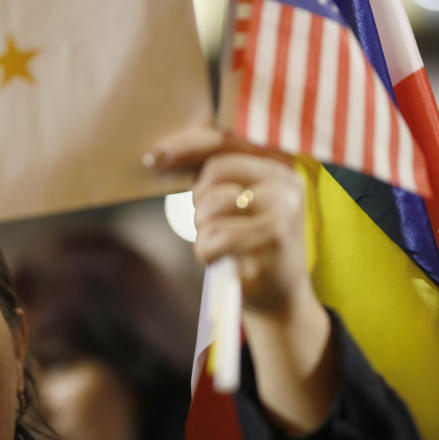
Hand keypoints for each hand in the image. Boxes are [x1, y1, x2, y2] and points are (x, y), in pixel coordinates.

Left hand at [146, 125, 309, 315]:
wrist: (281, 297)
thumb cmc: (248, 245)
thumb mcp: (237, 203)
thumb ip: (213, 176)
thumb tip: (158, 155)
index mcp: (278, 165)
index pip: (224, 141)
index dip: (185, 146)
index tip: (152, 159)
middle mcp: (286, 181)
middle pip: (215, 171)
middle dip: (200, 201)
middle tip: (210, 224)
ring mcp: (283, 208)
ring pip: (211, 206)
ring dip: (203, 231)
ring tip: (221, 244)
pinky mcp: (274, 237)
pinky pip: (215, 236)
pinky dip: (207, 251)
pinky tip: (222, 259)